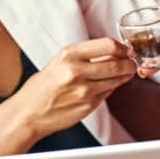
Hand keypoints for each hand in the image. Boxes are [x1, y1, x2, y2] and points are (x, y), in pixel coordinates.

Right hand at [10, 38, 135, 138]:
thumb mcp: (59, 61)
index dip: (122, 47)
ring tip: (124, 73)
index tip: (127, 50)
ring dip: (124, 76)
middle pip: (117, 64)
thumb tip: (113, 51)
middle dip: (129, 64)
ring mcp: (83, 90)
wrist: (28, 113)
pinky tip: (106, 86)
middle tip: (132, 63)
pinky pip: (108, 93)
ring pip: (116, 80)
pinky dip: (111, 88)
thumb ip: (84, 55)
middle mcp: (76, 71)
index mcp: (68, 55)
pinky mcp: (88, 105)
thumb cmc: (42, 87)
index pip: (107, 45)